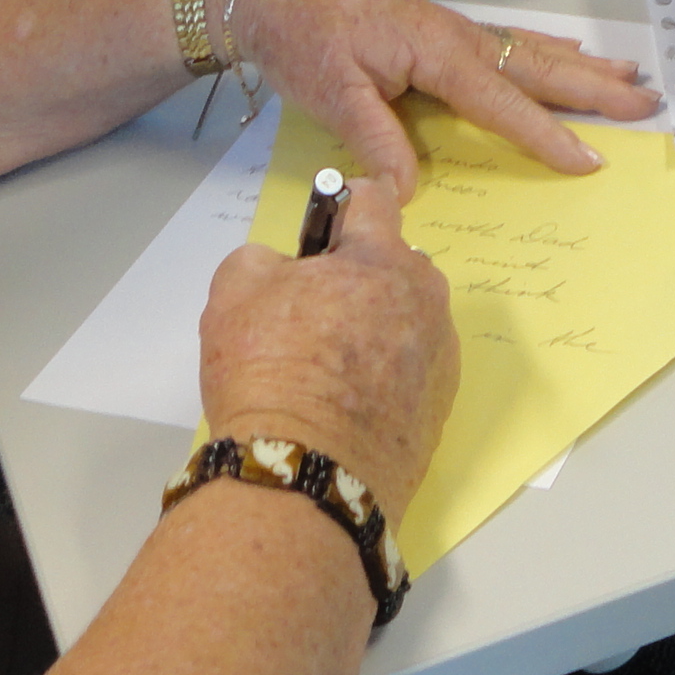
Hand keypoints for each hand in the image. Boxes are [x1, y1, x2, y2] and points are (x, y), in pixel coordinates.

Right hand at [195, 176, 454, 512]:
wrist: (308, 475)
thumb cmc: (269, 374)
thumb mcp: (233, 293)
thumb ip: (261, 258)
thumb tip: (282, 267)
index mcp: (382, 259)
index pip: (372, 199)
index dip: (335, 208)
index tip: (314, 238)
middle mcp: (426, 299)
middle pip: (395, 262)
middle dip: (357, 274)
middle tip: (310, 313)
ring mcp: (439, 355)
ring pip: (407, 317)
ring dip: (376, 324)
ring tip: (330, 365)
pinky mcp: (440, 405)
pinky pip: (413, 366)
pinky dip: (387, 373)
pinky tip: (350, 401)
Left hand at [221, 0, 659, 197]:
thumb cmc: (302, 37)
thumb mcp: (331, 95)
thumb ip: (376, 140)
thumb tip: (410, 190)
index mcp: (437, 53)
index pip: (504, 102)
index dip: (548, 135)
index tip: (590, 160)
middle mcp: (456, 37)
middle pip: (537, 67)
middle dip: (594, 88)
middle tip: (647, 103)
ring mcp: (452, 30)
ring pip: (531, 51)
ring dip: (582, 66)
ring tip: (630, 76)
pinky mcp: (439, 30)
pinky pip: (509, 41)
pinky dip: (546, 47)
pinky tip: (567, 47)